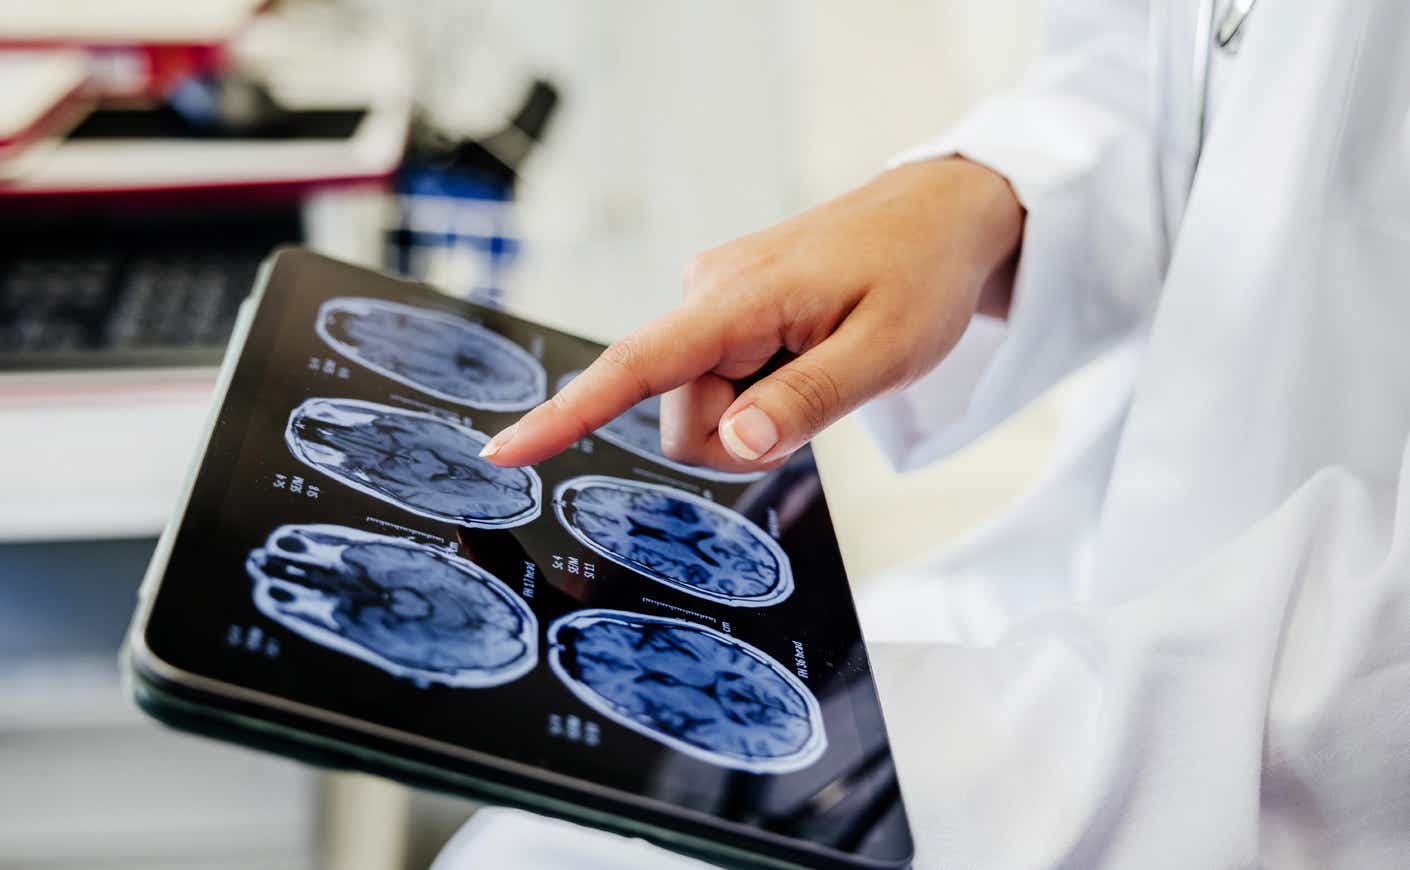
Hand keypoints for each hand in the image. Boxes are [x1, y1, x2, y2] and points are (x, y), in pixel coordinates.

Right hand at [480, 157, 1022, 471]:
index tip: (506, 452)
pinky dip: (761, 392)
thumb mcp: (887, 352)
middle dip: (741, 437)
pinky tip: (805, 355)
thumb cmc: (921, 274)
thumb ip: (807, 401)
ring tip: (821, 366)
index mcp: (739, 298)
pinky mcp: (727, 310)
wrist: (942, 214)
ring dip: (757, 415)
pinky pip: (720, 382)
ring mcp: (715, 300)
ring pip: (701, 408)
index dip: (566, 415)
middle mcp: (710, 292)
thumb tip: (731, 444)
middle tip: (816, 402)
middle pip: (682, 417)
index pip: (636, 365)